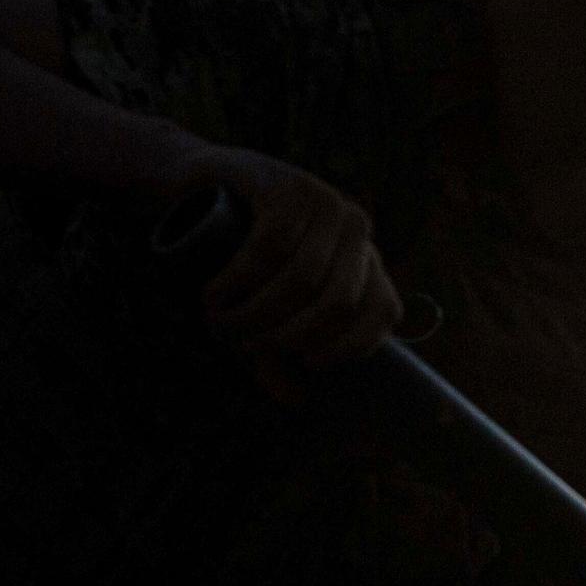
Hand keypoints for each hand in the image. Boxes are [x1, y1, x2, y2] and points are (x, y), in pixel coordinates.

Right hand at [178, 145, 401, 370]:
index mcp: (366, 257)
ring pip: (301, 278)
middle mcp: (356, 228)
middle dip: (286, 336)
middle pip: (338, 302)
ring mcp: (326, 201)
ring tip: (219, 322)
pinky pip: (271, 245)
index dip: (352, 347)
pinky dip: (238, 279)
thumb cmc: (240, 253)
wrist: (201, 185)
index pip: (384, 311)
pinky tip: (215, 294)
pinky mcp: (288, 185)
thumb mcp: (266, 306)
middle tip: (241, 344)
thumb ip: (280, 352)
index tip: (307, 364)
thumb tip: (295, 401)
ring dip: (255, 311)